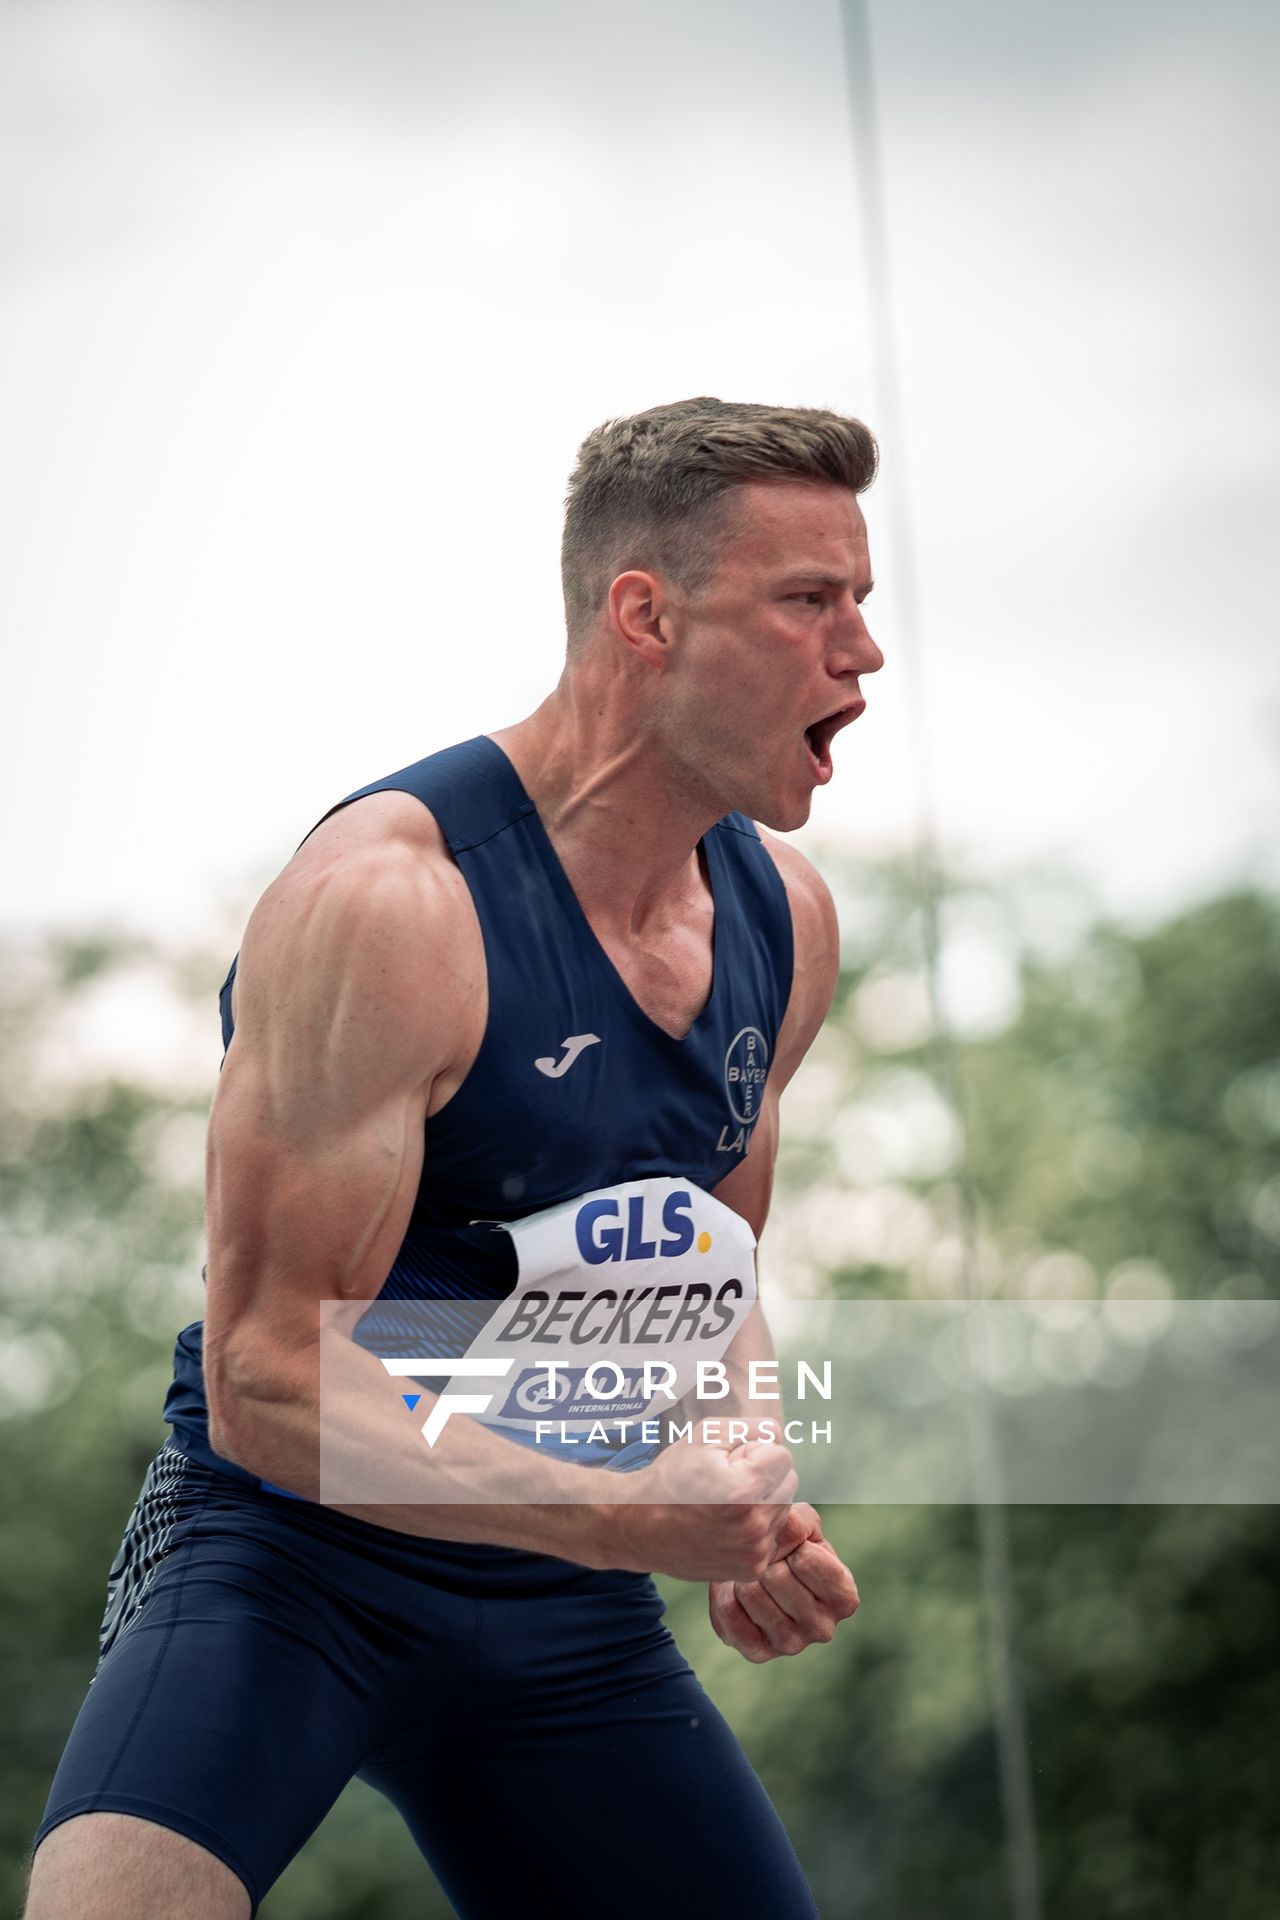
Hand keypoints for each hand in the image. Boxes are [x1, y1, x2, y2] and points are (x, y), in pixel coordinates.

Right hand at [599, 1440, 798, 1581]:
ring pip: (782, 1510)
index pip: (783, 1456)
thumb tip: (779, 1436)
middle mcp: (755, 1526)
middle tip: (726, 1482)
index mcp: (745, 1490)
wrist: (641, 1527)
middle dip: (763, 1476)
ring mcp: (755, 1552)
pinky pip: (772, 1535)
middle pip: (788, 1483)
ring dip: (763, 1501)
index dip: (755, 1452)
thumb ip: (751, 1428)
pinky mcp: (752, 1570)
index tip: (729, 1462)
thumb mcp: (705, 1435)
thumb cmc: (671, 1477)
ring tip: (725, 1504)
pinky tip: (727, 1525)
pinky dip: (756, 1526)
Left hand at [708, 1501, 858, 1661]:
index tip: (785, 1547)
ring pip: (752, 1594)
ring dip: (742, 1575)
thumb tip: (784, 1528)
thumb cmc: (788, 1549)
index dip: (787, 1543)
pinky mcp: (759, 1654)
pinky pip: (729, 1615)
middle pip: (776, 1577)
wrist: (755, 1575)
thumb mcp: (802, 1526)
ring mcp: (791, 1645)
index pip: (804, 1560)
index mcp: (844, 1598)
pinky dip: (725, 1595)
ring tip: (750, 1575)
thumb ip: (798, 1522)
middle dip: (763, 1559)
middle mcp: (823, 1628)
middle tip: (763, 1560)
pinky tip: (736, 1593)